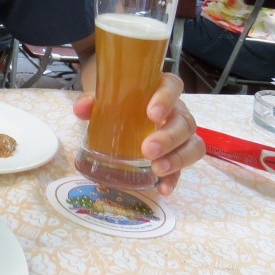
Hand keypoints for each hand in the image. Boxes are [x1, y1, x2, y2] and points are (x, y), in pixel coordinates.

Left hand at [73, 72, 203, 195]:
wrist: (119, 105)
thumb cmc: (119, 97)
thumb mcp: (105, 94)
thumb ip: (92, 100)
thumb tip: (81, 109)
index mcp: (161, 89)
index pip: (173, 87)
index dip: (166, 99)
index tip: (152, 113)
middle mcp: (176, 111)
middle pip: (185, 122)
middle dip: (169, 137)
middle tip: (147, 150)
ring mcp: (179, 134)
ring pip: (192, 145)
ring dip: (177, 159)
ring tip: (157, 169)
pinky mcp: (176, 155)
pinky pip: (183, 168)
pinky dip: (174, 179)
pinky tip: (162, 188)